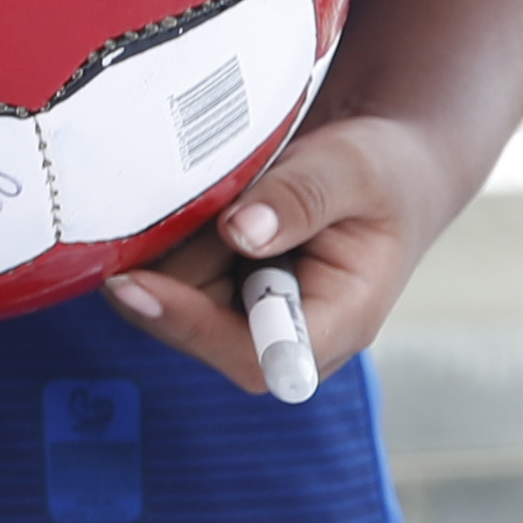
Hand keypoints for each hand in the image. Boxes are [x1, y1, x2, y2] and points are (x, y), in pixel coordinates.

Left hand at [108, 116, 456, 398]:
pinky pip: (168, 281)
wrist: (386, 168)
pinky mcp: (222, 294)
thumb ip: (301, 198)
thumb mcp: (354, 171)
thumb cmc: (382, 173)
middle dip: (166, 273)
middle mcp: (289, 333)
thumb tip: (240, 231)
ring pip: (172, 305)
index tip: (136, 284)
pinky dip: (159, 244)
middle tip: (178, 202)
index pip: (255, 353)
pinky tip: (187, 205)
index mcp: (340, 320)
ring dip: (160, 253)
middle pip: (195, 332)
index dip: (192, 327)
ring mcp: (251, 317)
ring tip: (204, 196)